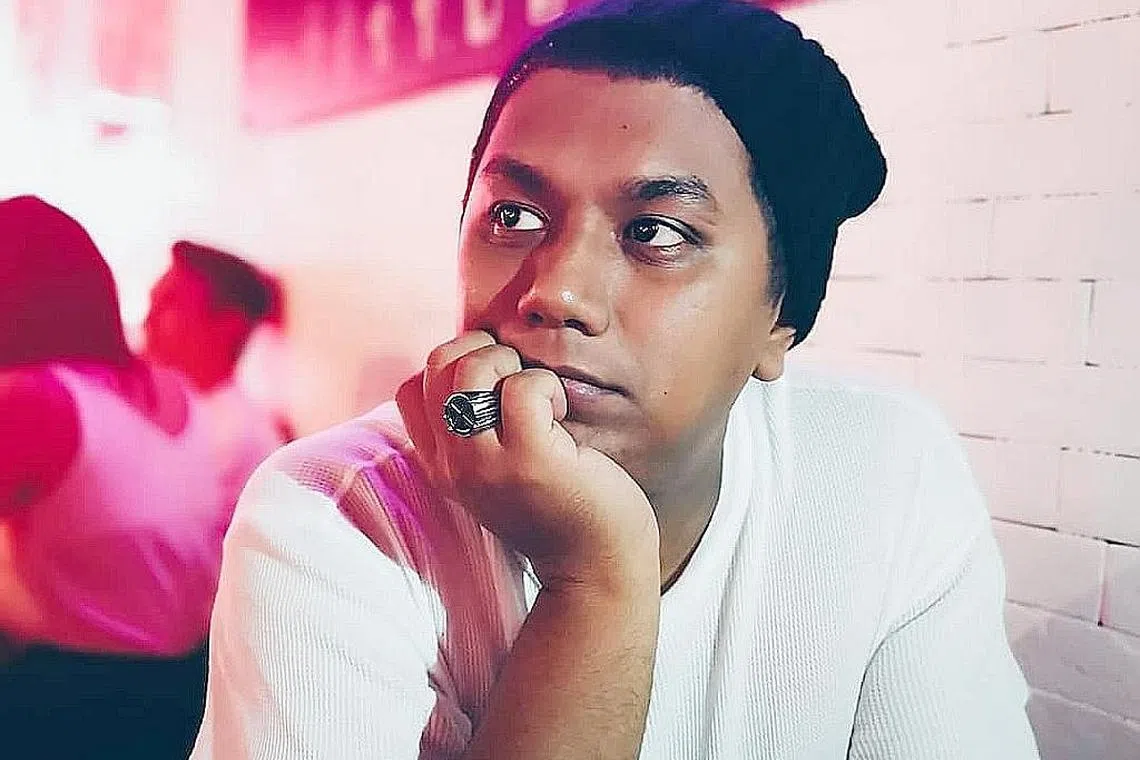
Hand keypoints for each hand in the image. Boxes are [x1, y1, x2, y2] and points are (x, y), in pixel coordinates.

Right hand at [396, 332, 658, 589]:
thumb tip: (480, 353)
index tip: (492, 385)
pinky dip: (547, 386)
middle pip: (436, 366)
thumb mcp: (499, 467)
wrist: (596, 565)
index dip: (452, 366)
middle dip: (481, 350)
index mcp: (441, 466)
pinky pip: (523, 388)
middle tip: (517, 379)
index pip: (411, 389)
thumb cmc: (558, 504)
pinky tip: (561, 416)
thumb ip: (476, 427)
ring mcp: (487, 464)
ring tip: (538, 397)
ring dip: (512, 364)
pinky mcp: (529, 460)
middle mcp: (454, 466)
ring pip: (472, 370)